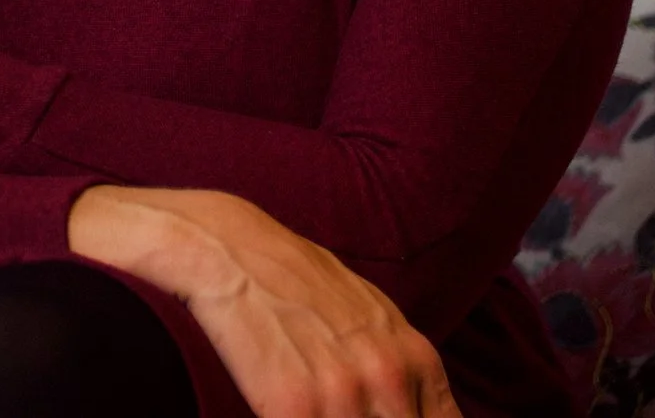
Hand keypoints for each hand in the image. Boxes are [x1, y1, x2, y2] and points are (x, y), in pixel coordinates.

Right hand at [69, 186, 459, 417]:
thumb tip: (421, 409)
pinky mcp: (294, 411)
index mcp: (415, 360)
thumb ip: (405, 370)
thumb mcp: (375, 319)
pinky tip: (280, 410)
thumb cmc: (300, 282)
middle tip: (338, 408)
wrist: (232, 253)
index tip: (383, 415)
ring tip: (315, 409)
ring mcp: (343, 398)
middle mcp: (389, 380)